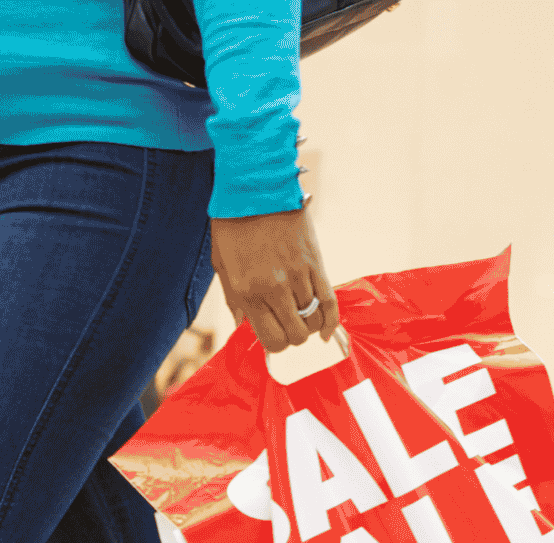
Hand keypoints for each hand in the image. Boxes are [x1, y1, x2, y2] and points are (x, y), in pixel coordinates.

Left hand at [209, 206, 338, 351]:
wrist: (256, 187)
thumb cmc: (233, 223)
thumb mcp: (222, 263)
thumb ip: (232, 298)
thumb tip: (242, 324)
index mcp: (248, 292)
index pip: (271, 340)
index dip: (275, 344)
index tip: (274, 334)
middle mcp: (274, 289)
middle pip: (296, 334)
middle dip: (293, 336)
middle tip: (289, 325)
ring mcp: (298, 276)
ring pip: (314, 320)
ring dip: (310, 325)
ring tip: (302, 316)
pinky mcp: (315, 262)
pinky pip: (329, 301)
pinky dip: (331, 320)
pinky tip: (327, 331)